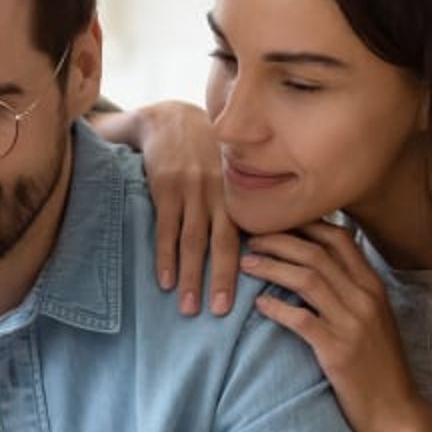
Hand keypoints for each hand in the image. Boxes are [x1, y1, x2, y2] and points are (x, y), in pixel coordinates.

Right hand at [92, 101, 240, 315]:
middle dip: (222, 279)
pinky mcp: (166, 187)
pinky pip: (166, 228)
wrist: (170, 118)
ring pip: (193, 241)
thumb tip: (265, 244)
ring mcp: (192, 189)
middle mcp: (220, 192)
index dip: (253, 266)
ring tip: (189, 308)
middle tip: (220, 312)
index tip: (255, 294)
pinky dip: (165, 257)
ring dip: (192, 276)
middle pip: (224, 242)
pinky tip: (166, 281)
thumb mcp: (231, 169)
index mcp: (239, 192)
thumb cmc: (206, 152)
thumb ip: (243, 202)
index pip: (250, 235)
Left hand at [240, 221, 431, 431]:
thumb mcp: (373, 319)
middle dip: (278, 240)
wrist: (396, 411)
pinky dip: (276, 308)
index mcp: (373, 286)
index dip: (304, 224)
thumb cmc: (378, 366)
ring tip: (244, 264)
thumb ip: (351, 289)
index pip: (339, 238)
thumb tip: (322, 261)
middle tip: (249, 238)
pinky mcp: (338, 351)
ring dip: (271, 267)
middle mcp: (365, 298)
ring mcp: (353, 323)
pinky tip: (257, 305)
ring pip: (306, 279)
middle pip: (316, 252)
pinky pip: (301, 319)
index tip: (274, 221)